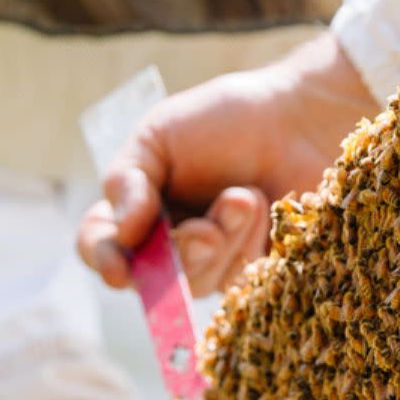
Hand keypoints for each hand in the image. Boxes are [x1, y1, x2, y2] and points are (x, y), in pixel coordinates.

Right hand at [76, 33, 378, 293]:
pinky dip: (249, 242)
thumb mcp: (159, 135)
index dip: (103, 259)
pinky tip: (263, 206)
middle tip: (204, 229)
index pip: (100, 244)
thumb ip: (127, 180)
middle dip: (181, 254)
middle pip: (153, 278)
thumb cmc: (225, 120)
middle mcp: (168, 241)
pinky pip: (239, 279)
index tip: (118, 268)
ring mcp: (213, 259)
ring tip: (244, 197)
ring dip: (221, 239)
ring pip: (200, 280)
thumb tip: (120, 232)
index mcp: (136, 206)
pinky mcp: (254, 270)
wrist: (299, 118)